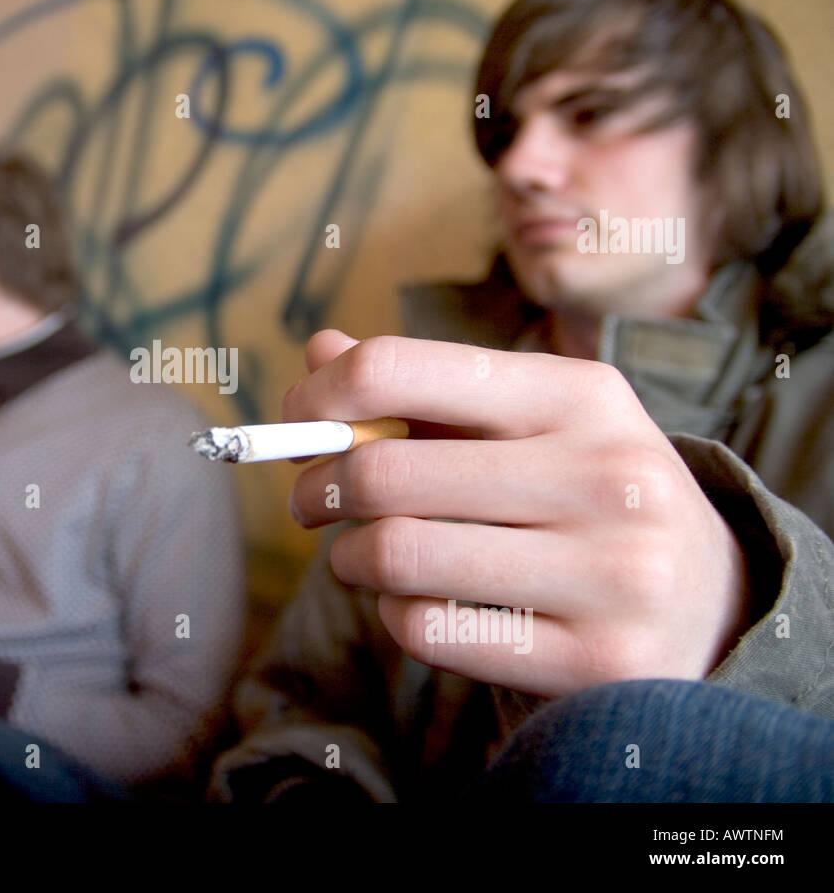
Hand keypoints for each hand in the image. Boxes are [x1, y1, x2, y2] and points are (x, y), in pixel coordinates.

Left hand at [283, 330, 750, 698]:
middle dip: (319, 489)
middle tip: (311, 502)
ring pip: (396, 555)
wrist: (710, 602)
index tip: (301, 419)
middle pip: (382, 473)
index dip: (322, 395)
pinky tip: (413, 602)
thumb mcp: (530, 420)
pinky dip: (394, 614)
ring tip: (360, 554)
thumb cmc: (585, 493)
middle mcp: (607, 474)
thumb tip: (319, 351)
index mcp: (581, 393)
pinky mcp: (596, 661)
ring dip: (349, 557)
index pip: (402, 369)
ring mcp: (612, 573)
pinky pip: (428, 630)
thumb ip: (423, 387)